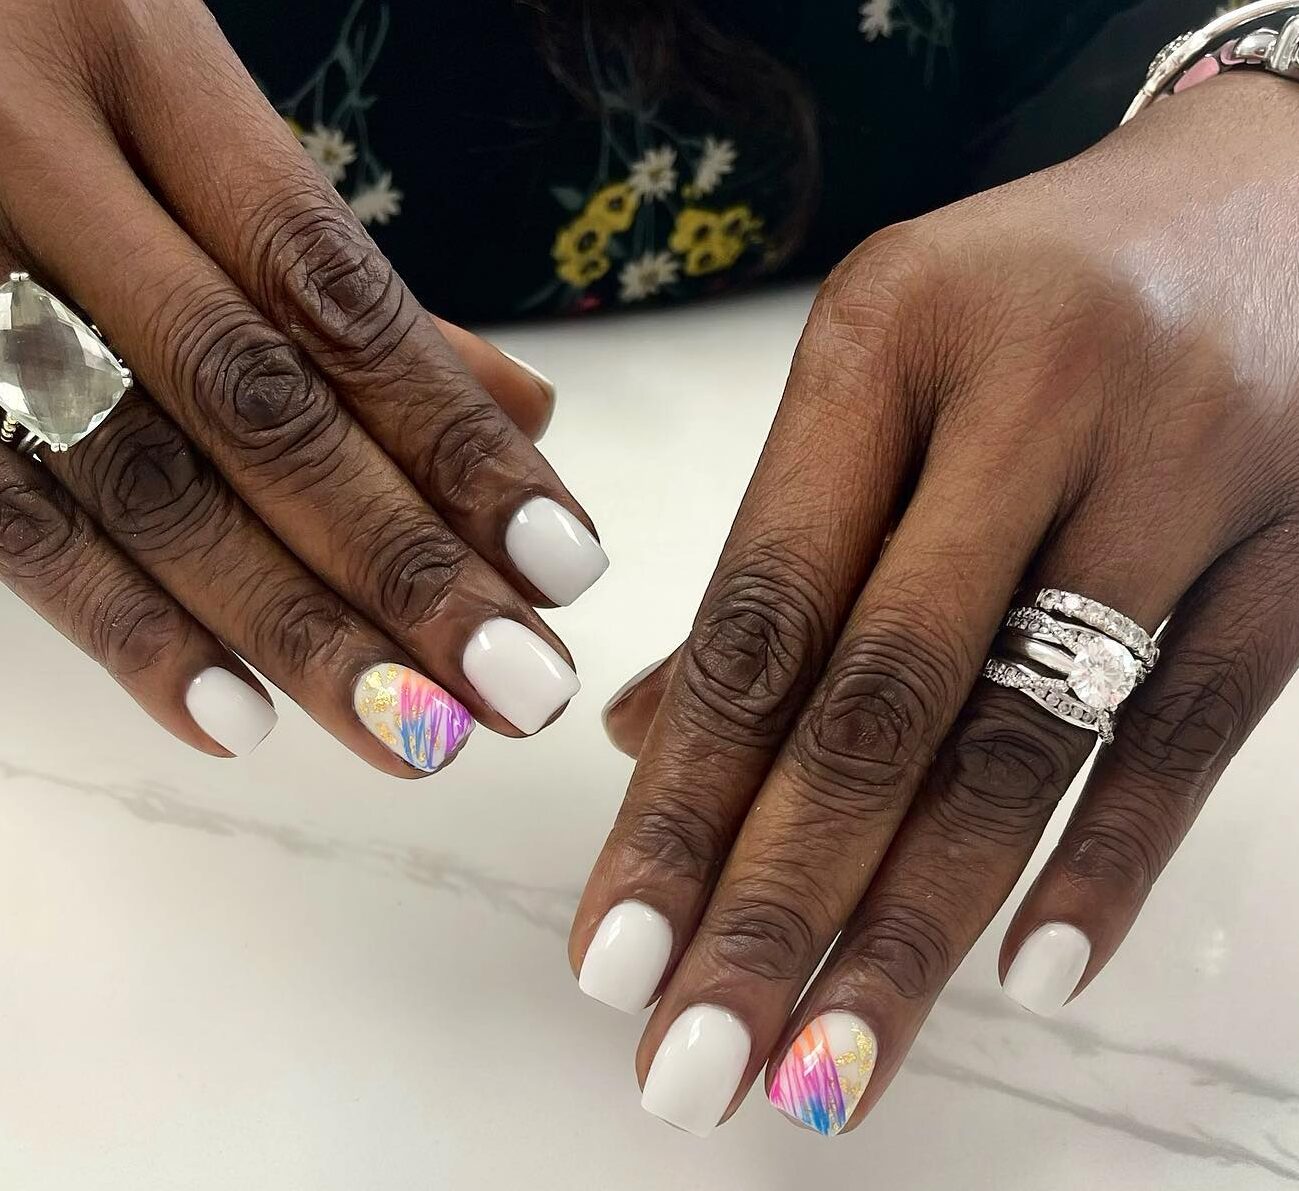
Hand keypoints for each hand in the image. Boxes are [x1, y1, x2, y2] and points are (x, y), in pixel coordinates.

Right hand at [0, 0, 606, 773]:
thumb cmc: (49, 76)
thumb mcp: (197, 131)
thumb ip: (345, 282)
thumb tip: (526, 415)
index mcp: (142, 61)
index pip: (336, 294)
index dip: (457, 443)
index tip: (566, 566)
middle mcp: (31, 151)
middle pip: (256, 405)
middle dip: (402, 566)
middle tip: (517, 687)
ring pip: (142, 480)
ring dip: (292, 630)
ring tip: (411, 733)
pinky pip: (9, 518)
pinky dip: (127, 628)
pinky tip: (236, 721)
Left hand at [573, 71, 1298, 1136]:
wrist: (1267, 200)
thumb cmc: (1030, 302)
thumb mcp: (880, 374)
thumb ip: (775, 556)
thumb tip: (649, 744)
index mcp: (885, 341)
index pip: (760, 611)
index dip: (682, 798)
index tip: (614, 951)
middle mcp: (1030, 398)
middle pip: (878, 699)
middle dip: (775, 902)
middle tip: (692, 1066)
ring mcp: (1185, 467)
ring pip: (1026, 738)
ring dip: (916, 926)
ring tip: (826, 1068)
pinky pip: (1200, 726)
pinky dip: (1109, 857)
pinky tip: (1025, 973)